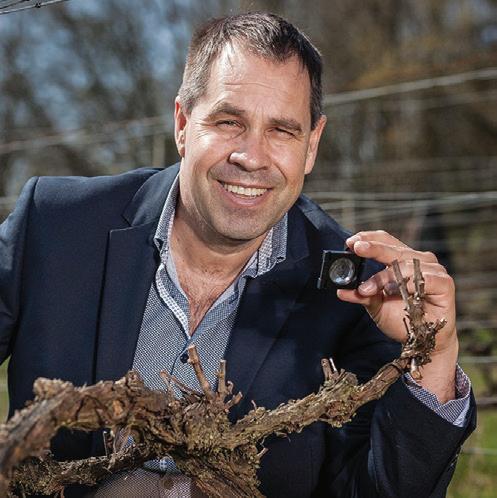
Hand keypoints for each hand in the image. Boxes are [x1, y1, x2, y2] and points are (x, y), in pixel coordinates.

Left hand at [337, 230, 457, 401]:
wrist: (423, 341)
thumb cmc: (402, 318)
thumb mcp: (376, 306)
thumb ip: (361, 295)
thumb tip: (341, 291)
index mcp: (402, 259)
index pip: (384, 240)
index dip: (368, 238)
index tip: (350, 242)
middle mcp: (418, 260)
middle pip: (393, 249)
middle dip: (373, 248)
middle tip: (356, 248)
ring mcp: (433, 269)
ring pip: (405, 264)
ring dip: (384, 276)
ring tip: (367, 289)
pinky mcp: (444, 282)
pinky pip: (424, 278)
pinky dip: (408, 284)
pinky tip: (396, 292)